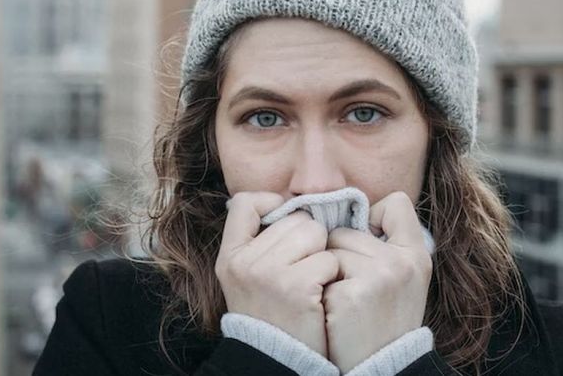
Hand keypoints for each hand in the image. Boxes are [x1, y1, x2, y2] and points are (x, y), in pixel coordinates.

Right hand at [215, 191, 339, 356]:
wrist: (278, 361)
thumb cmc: (272, 314)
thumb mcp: (247, 278)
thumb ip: (260, 243)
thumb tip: (287, 205)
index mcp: (230, 257)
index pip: (246, 203)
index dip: (272, 204)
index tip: (286, 223)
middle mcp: (245, 262)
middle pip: (295, 218)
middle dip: (309, 239)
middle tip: (303, 269)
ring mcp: (269, 274)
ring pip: (315, 233)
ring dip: (323, 255)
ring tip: (312, 281)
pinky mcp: (297, 287)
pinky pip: (329, 259)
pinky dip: (332, 275)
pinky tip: (320, 295)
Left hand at [323, 192, 432, 372]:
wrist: (381, 368)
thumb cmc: (384, 320)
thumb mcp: (403, 278)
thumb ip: (387, 243)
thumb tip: (349, 209)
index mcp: (417, 253)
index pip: (395, 203)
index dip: (374, 218)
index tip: (368, 245)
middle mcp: (401, 261)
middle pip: (346, 229)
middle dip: (339, 254)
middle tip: (352, 288)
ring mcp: (377, 276)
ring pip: (328, 250)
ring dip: (325, 273)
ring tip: (342, 302)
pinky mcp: (351, 295)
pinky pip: (318, 272)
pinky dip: (319, 292)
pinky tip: (334, 314)